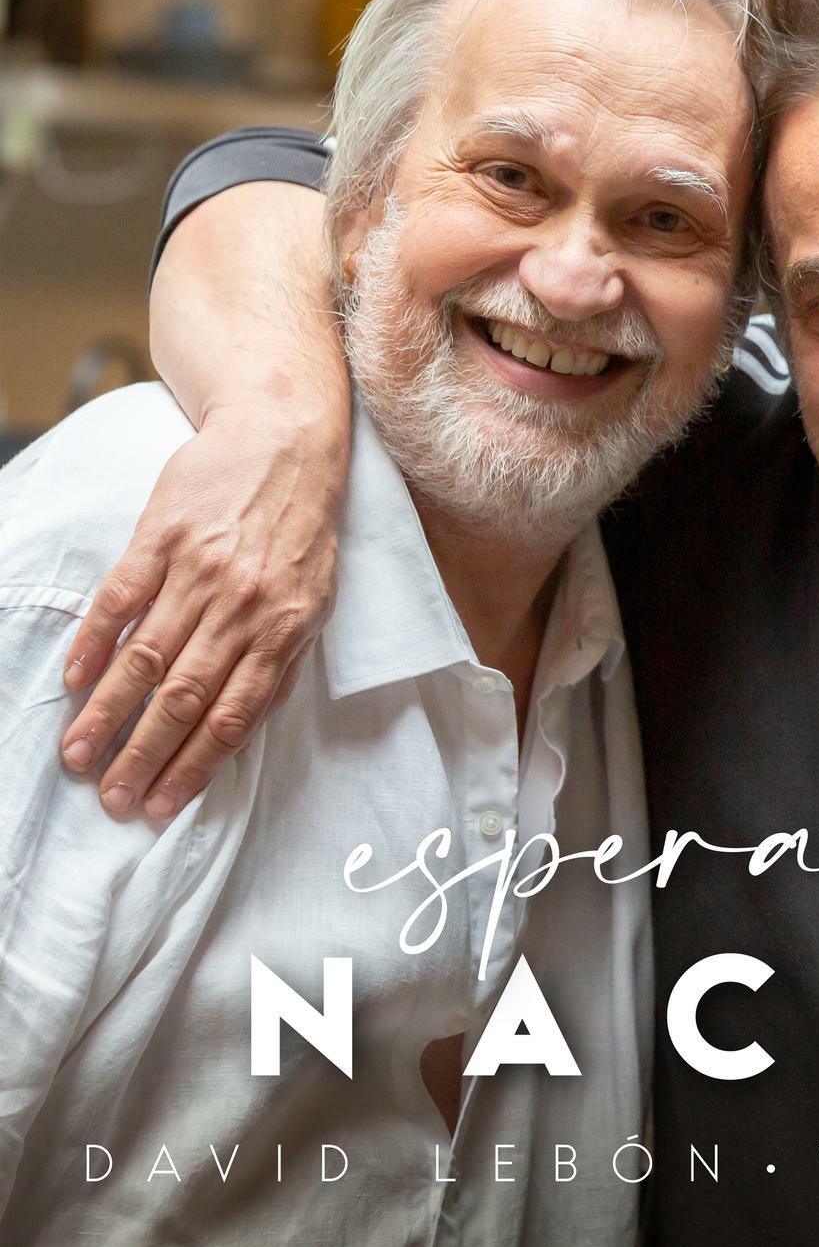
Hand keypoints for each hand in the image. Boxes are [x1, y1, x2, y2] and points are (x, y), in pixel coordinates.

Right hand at [60, 405, 346, 817]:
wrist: (285, 440)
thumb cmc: (303, 527)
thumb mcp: (316, 598)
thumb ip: (284, 659)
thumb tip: (250, 722)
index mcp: (283, 628)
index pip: (232, 716)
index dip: (194, 767)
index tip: (161, 806)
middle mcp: (240, 606)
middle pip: (182, 697)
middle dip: (144, 755)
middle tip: (111, 798)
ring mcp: (197, 571)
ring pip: (144, 657)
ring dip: (107, 713)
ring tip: (79, 754)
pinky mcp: (160, 537)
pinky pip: (120, 599)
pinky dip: (94, 643)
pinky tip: (74, 680)